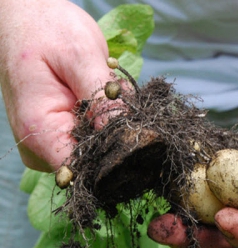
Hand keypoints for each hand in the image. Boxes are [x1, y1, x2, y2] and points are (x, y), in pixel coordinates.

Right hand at [0, 0, 112, 170]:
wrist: (27, 19)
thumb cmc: (47, 30)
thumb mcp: (79, 56)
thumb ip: (102, 98)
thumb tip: (125, 138)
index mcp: (38, 130)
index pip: (83, 167)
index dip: (116, 155)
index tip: (139, 133)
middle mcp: (39, 146)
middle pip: (92, 159)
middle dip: (118, 133)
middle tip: (125, 97)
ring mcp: (49, 142)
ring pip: (96, 148)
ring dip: (114, 123)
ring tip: (112, 88)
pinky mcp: (60, 134)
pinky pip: (92, 137)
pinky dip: (106, 119)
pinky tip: (107, 95)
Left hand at [148, 126, 237, 247]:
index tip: (224, 218)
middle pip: (229, 240)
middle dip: (196, 238)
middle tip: (164, 231)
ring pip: (212, 219)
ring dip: (184, 218)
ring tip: (155, 217)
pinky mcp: (236, 187)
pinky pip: (213, 189)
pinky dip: (192, 188)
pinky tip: (169, 183)